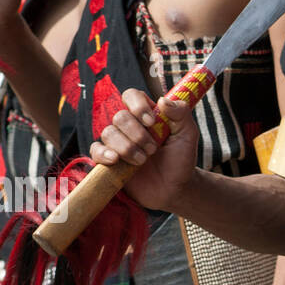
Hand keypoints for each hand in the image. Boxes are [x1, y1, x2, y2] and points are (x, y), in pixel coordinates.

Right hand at [89, 88, 199, 211]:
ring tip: (143, 161)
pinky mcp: (109, 160)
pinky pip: (95, 150)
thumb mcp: (188, 135)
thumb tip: (162, 100)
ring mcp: (117, 142)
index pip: (131, 96)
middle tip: (153, 150)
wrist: (175, 188)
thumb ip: (181, 114)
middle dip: (138, 135)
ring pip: (108, 133)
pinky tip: (115, 160)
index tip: (151, 122)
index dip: (138, 106)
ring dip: (127, 148)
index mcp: (146, 114)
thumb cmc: (181, 160)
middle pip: (120, 117)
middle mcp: (129, 126)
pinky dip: (103, 154)